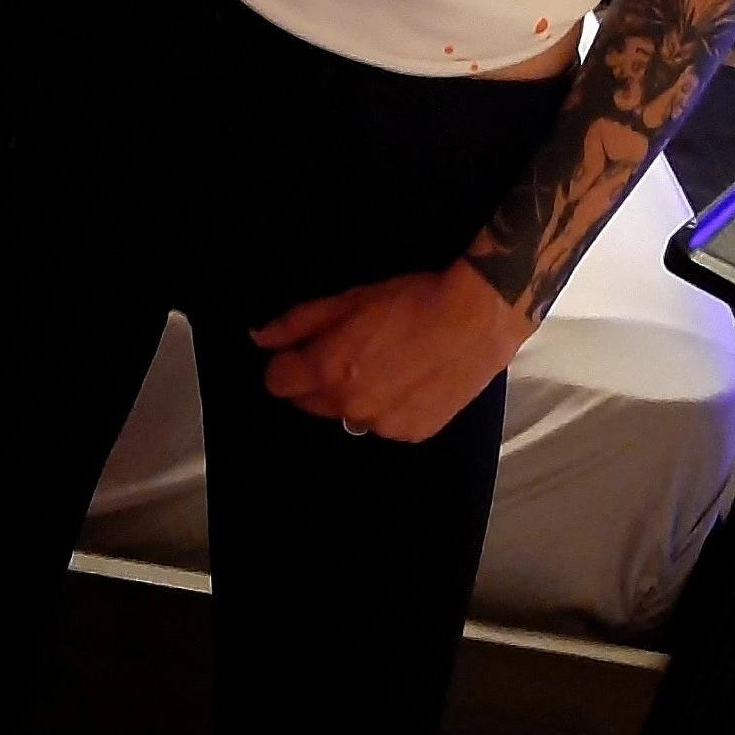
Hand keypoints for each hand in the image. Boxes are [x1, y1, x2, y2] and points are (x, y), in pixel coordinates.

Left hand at [247, 260, 537, 443]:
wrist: (474, 320)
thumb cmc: (409, 301)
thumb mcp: (349, 300)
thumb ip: (298, 322)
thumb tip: (260, 338)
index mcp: (328, 373)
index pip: (278, 382)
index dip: (286, 362)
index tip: (303, 348)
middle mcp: (349, 408)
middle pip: (309, 402)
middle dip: (317, 379)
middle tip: (350, 348)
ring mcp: (382, 427)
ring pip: (348, 414)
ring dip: (353, 394)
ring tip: (387, 362)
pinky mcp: (412, 435)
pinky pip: (383, 423)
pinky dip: (387, 406)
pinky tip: (409, 379)